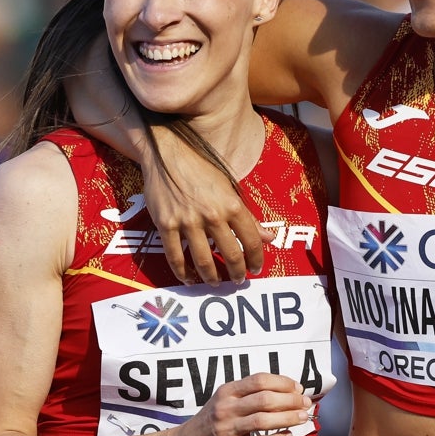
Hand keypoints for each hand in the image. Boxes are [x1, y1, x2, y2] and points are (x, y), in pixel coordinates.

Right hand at [143, 129, 271, 284]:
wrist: (167, 152)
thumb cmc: (201, 168)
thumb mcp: (230, 188)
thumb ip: (249, 216)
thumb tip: (268, 237)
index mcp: (232, 205)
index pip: (251, 240)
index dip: (256, 259)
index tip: (256, 269)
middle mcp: (213, 215)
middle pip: (230, 255)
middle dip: (237, 272)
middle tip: (238, 280)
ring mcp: (188, 221)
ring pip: (203, 260)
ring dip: (211, 277)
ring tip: (215, 283)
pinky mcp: (166, 225)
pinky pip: (175, 256)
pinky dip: (182, 272)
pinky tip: (188, 278)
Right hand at [167, 373, 312, 435]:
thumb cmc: (211, 421)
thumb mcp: (223, 400)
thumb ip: (248, 394)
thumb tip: (283, 390)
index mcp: (227, 391)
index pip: (260, 380)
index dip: (283, 382)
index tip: (298, 387)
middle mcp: (227, 408)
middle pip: (265, 399)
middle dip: (290, 400)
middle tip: (306, 403)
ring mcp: (227, 429)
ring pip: (264, 420)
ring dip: (288, 418)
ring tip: (302, 418)